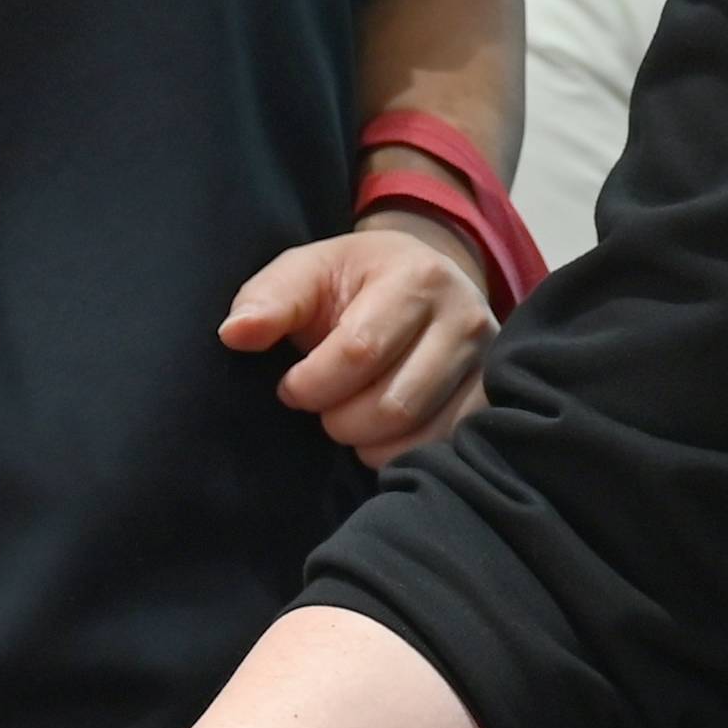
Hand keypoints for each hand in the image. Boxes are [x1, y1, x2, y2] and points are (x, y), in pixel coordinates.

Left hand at [225, 218, 499, 462]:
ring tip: (348, 417)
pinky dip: (400, 455)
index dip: (312, 383)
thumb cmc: (353, 283)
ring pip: (420, 434)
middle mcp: (464, 318)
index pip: (360, 352)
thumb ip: (269, 299)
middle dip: (338, 418)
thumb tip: (235, 334)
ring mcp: (486, 364)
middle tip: (321, 406)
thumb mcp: (307, 272)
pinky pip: (445, 449)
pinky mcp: (492, 399)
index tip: (290, 386)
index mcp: (416, 277)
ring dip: (367, 441)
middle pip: (393, 403)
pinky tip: (380, 434)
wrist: (420, 282)